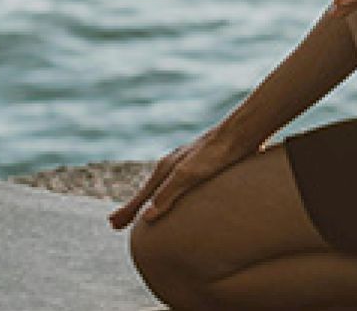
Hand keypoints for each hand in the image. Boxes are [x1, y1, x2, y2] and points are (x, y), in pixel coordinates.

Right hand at [107, 126, 255, 229]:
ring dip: (153, 201)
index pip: (142, 195)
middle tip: (117, 224)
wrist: (244, 131)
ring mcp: (190, 164)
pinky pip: (182, 185)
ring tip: (148, 214)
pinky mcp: (207, 165)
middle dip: (135, 207)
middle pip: (149, 190)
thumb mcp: (190, 175)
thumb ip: (169, 194)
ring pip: (165, 186)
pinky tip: (182, 199)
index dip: (128, 211)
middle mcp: (175, 164)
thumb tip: (147, 218)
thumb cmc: (217, 153)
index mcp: (167, 168)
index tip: (112, 225)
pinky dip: (172, 195)